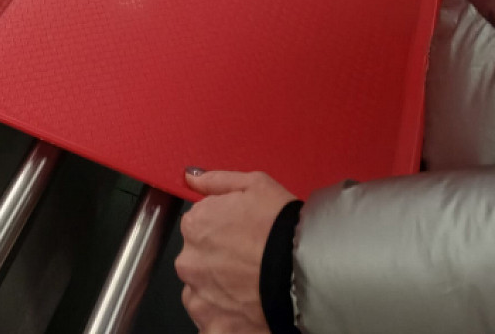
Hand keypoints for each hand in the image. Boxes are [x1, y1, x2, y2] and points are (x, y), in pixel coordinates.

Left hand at [175, 170, 295, 333]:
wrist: (306, 272)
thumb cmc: (281, 226)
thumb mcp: (254, 184)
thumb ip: (216, 180)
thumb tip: (191, 177)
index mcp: (195, 225)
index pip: (197, 226)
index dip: (220, 230)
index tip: (239, 236)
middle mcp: (189, 262)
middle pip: (196, 261)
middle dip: (215, 262)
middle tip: (247, 264)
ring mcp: (200, 299)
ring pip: (201, 294)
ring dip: (217, 293)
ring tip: (248, 289)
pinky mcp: (214, 328)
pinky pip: (211, 325)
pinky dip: (225, 320)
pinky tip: (245, 311)